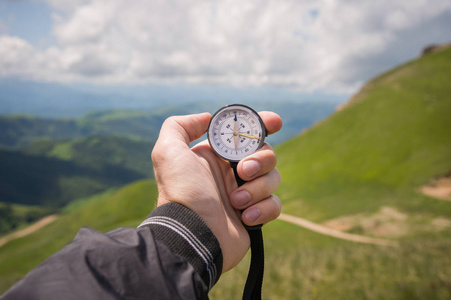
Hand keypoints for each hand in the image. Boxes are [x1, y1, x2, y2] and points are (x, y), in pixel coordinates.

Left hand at [151, 112, 281, 271]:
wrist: (191, 234)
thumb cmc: (181, 192)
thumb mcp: (167, 151)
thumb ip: (179, 126)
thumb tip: (206, 118)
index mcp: (217, 156)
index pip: (246, 133)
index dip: (263, 124)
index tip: (275, 122)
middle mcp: (232, 172)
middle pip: (266, 154)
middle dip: (260, 160)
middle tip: (242, 171)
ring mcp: (245, 194)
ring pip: (273, 178)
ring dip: (257, 188)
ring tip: (235, 201)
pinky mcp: (255, 215)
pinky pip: (275, 204)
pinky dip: (263, 209)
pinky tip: (244, 217)